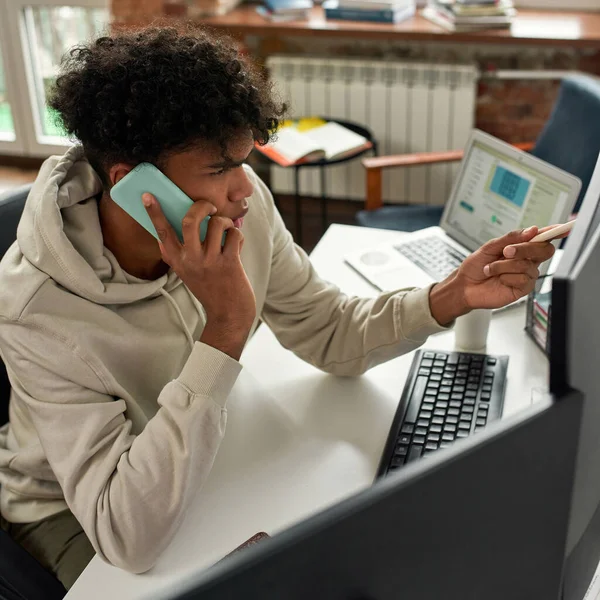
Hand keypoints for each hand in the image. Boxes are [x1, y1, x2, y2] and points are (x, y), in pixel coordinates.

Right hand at [143, 193, 255, 359]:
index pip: (162, 232)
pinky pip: (234, 234)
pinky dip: (237, 234)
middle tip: (209, 207)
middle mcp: (190, 260)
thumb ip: (181, 252)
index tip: (147, 195)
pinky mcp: (229, 263)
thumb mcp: (188, 272)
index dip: (154, 212)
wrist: (228, 315)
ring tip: (226, 230)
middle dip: (201, 206)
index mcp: (177, 261)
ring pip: (216, 224)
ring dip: (225, 222)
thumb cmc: (210, 288)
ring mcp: (210, 262)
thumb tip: (181, 224)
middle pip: (190, 220)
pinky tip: (236, 243)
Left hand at [430, 226, 555, 324]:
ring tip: (490, 269)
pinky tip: (498, 279)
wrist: (464, 285)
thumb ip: (511, 238)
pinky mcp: (522, 289)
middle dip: (525, 248)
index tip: (563, 228)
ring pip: (528, 265)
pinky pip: (523, 279)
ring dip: (504, 265)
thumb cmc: (475, 266)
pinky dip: (506, 277)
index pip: (542, 238)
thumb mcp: (490, 247)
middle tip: (506, 251)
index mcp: (521, 247)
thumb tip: (532, 230)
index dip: (555, 232)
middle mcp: (527, 260)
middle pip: (544, 250)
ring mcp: (526, 275)